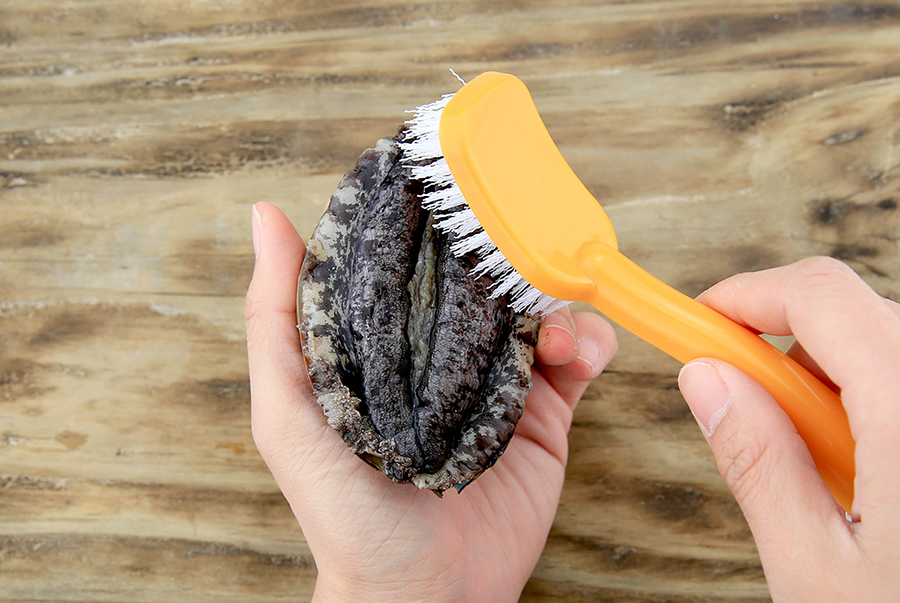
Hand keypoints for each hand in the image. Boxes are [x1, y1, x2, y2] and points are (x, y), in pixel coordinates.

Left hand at [245, 202, 617, 602]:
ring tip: (550, 331)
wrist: (425, 595)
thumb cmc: (342, 510)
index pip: (406, 261)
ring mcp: (493, 380)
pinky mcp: (543, 414)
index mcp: (382, 343)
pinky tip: (575, 354)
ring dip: (553, 299)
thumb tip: (267, 214)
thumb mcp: (289, 412)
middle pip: (480, 277)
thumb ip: (277, 319)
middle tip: (518, 243)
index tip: (444, 179)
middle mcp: (438, 352)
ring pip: (536, 307)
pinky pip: (577, 356)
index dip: (425, 219)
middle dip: (504, 253)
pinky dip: (587, 341)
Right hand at [678, 257, 899, 601]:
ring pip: (885, 344)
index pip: (822, 298)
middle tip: (736, 396)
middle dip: (779, 339)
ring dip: (826, 377)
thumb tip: (706, 380)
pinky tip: (861, 471)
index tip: (699, 322)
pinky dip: (868, 402)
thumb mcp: (818, 569)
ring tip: (809, 459)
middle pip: (856, 312)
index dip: (747, 294)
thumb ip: (758, 463)